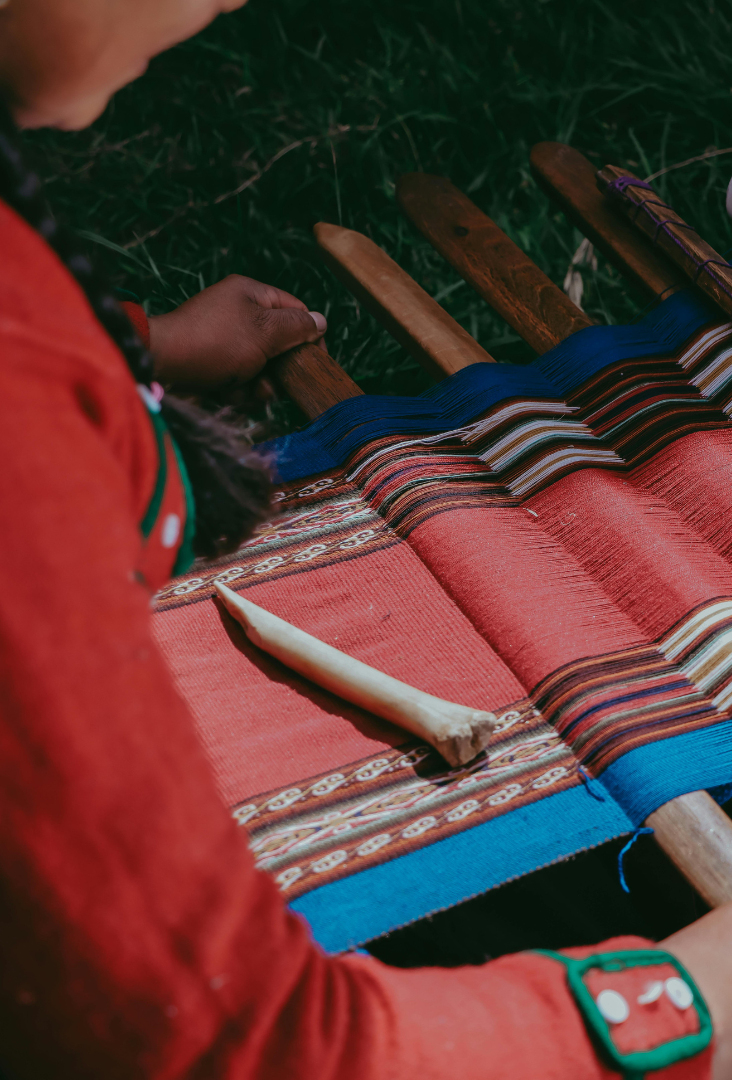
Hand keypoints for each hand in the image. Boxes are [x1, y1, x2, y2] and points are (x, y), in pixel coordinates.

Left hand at [147, 274, 326, 389]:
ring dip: (260, 383)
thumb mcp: (264, 332)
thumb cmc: (216, 342)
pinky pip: (238, 377)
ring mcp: (224, 339)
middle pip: (278, 342)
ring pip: (260, 365)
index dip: (310, 334)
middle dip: (280, 367)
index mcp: (251, 294)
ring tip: (249, 390)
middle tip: (278, 381)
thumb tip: (321, 322)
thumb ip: (297, 328)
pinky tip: (229, 394)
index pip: (294, 310)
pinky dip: (238, 389)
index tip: (317, 360)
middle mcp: (238, 313)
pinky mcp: (212, 363)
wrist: (164, 367)